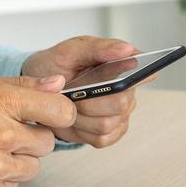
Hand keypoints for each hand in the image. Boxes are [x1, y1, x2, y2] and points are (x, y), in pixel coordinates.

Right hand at [0, 73, 76, 186]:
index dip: (59, 112)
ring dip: (19, 160)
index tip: (50, 114)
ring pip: (33, 167)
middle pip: (48, 142)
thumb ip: (24, 84)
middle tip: (7, 132)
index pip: (62, 111)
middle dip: (33, 137)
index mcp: (3, 103)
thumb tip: (58, 84)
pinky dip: (3, 179)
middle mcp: (2, 137)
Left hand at [22, 35, 148, 148]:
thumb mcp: (71, 50)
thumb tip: (127, 50)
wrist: (40, 91)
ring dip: (81, 117)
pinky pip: (101, 138)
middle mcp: (127, 91)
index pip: (146, 72)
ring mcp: (120, 114)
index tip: (124, 79)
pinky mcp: (110, 134)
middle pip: (120, 103)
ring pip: (106, 124)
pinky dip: (81, 131)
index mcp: (123, 66)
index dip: (142, 77)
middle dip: (89, 101)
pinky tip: (74, 119)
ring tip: (70, 104)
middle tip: (73, 92)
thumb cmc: (57, 66)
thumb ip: (99, 48)